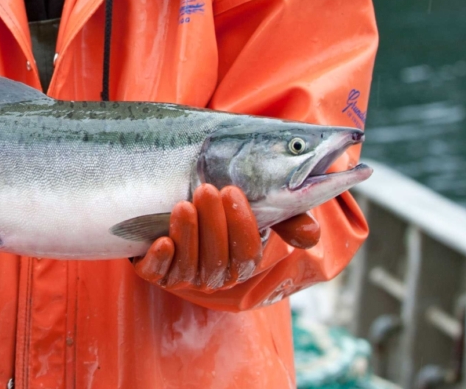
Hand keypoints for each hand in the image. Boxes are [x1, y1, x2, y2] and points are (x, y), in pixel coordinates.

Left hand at [133, 184, 320, 289]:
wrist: (172, 196)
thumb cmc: (220, 204)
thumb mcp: (254, 204)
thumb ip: (285, 216)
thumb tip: (312, 234)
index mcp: (239, 260)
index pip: (246, 254)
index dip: (241, 226)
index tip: (232, 191)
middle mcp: (213, 273)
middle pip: (217, 261)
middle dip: (213, 225)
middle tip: (207, 190)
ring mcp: (182, 274)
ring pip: (189, 267)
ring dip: (188, 236)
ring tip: (184, 205)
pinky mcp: (153, 270)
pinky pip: (158, 274)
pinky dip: (159, 260)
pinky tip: (162, 241)